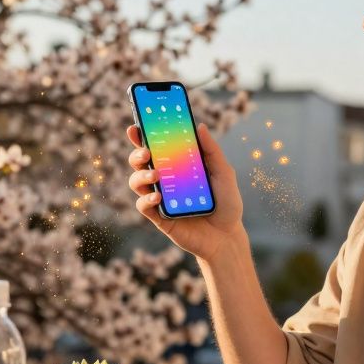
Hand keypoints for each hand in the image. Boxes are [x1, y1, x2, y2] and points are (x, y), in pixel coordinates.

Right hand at [125, 122, 245, 262]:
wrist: (228, 237)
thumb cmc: (226, 204)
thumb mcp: (224, 174)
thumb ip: (212, 151)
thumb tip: (200, 126)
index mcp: (177, 166)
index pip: (156, 147)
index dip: (142, 136)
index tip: (136, 126)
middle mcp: (165, 181)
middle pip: (140, 162)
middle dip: (136, 154)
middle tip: (146, 152)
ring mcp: (160, 199)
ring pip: (137, 182)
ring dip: (140, 176)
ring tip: (155, 176)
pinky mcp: (159, 218)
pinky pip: (143, 206)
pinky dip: (146, 199)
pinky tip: (157, 197)